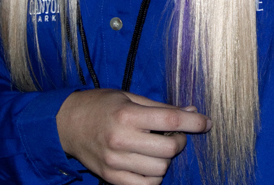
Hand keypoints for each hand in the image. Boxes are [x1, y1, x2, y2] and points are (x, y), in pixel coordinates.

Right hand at [56, 89, 210, 184]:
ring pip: (159, 169)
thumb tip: (191, 111)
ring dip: (166, 160)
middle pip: (168, 149)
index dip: (194, 122)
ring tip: (158, 148)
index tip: (207, 123)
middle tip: (175, 135)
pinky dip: (153, 176)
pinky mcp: (110, 177)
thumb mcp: (131, 97)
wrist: (66, 124)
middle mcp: (121, 139)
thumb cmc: (102, 105)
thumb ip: (162, 107)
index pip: (171, 120)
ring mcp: (115, 161)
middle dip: (180, 142)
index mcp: (128, 114)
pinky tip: (149, 163)